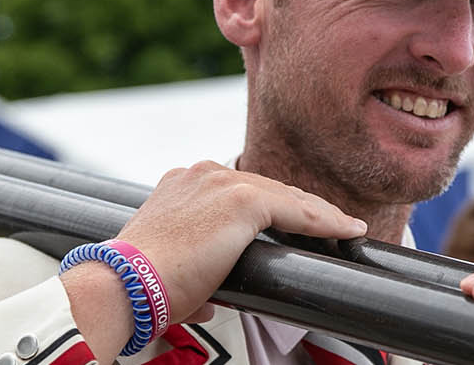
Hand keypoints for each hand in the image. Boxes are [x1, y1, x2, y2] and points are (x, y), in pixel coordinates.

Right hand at [62, 161, 366, 357]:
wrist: (127, 284)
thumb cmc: (142, 286)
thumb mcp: (171, 267)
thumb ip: (194, 274)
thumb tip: (207, 300)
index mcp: (183, 183)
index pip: (242, 189)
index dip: (274, 205)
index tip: (296, 221)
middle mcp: (203, 173)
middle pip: (268, 187)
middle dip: (301, 207)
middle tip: (331, 225)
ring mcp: (223, 182)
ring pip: (287, 195)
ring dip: (320, 214)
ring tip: (346, 228)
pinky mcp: (243, 200)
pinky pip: (297, 210)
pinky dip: (325, 221)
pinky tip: (346, 231)